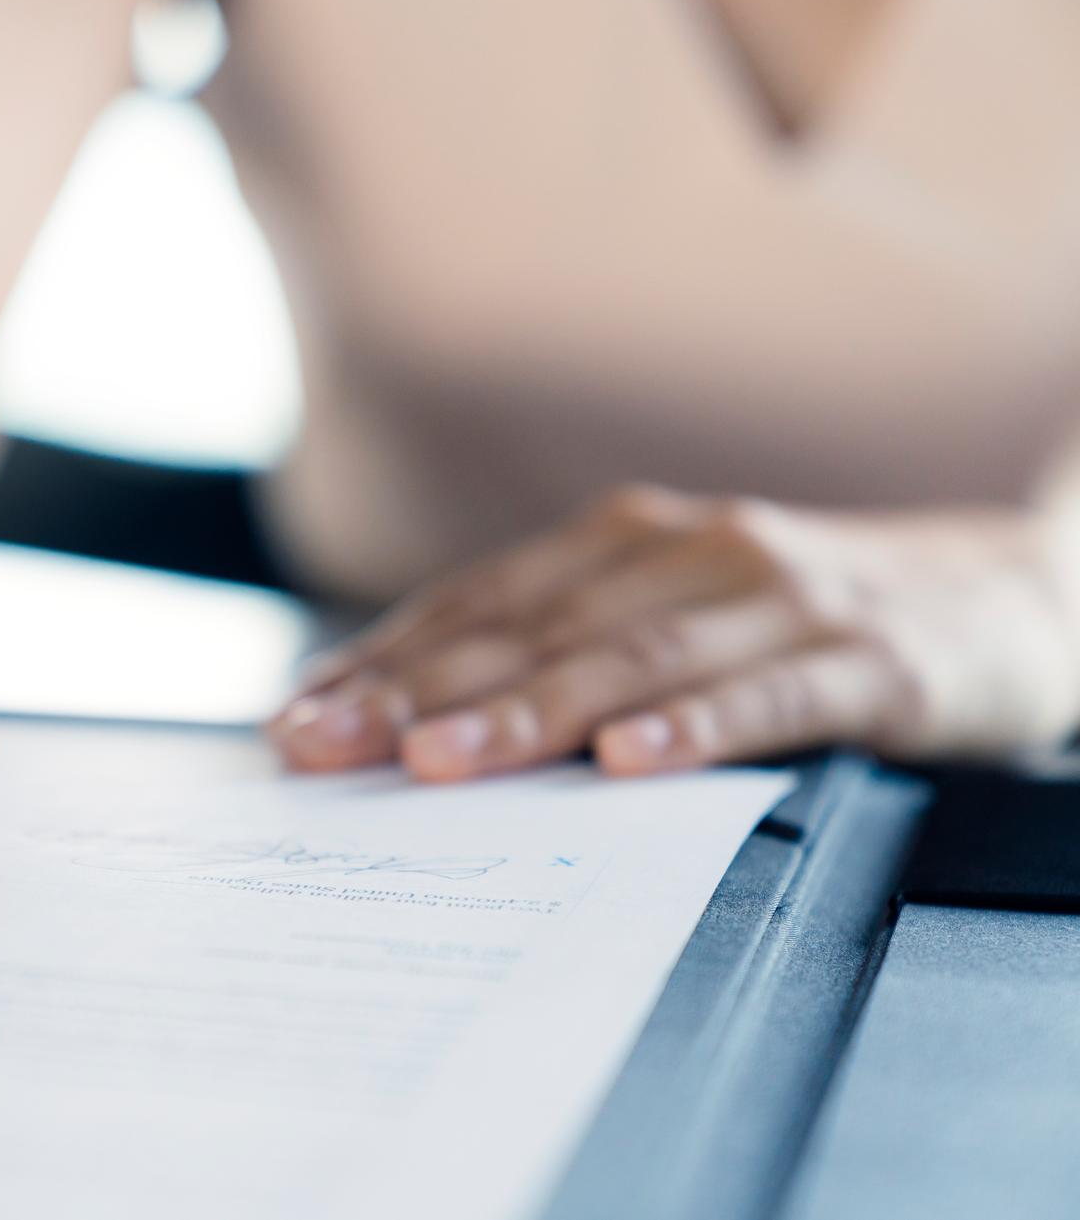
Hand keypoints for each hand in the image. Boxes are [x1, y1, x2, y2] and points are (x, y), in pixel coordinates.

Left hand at [269, 485, 1079, 779]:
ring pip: (630, 657)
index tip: (298, 717)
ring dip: (526, 709)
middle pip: (530, 627)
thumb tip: (421, 729)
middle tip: (324, 745)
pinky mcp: (870, 658)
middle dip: (414, 689)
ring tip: (438, 760)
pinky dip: (695, 727)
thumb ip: (571, 655)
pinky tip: (629, 764)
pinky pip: (770, 695)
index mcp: (627, 542)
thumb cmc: (806, 617)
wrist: (1015, 593)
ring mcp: (780, 597)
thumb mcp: (678, 617)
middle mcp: (688, 550)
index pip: (479, 603)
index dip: (383, 658)